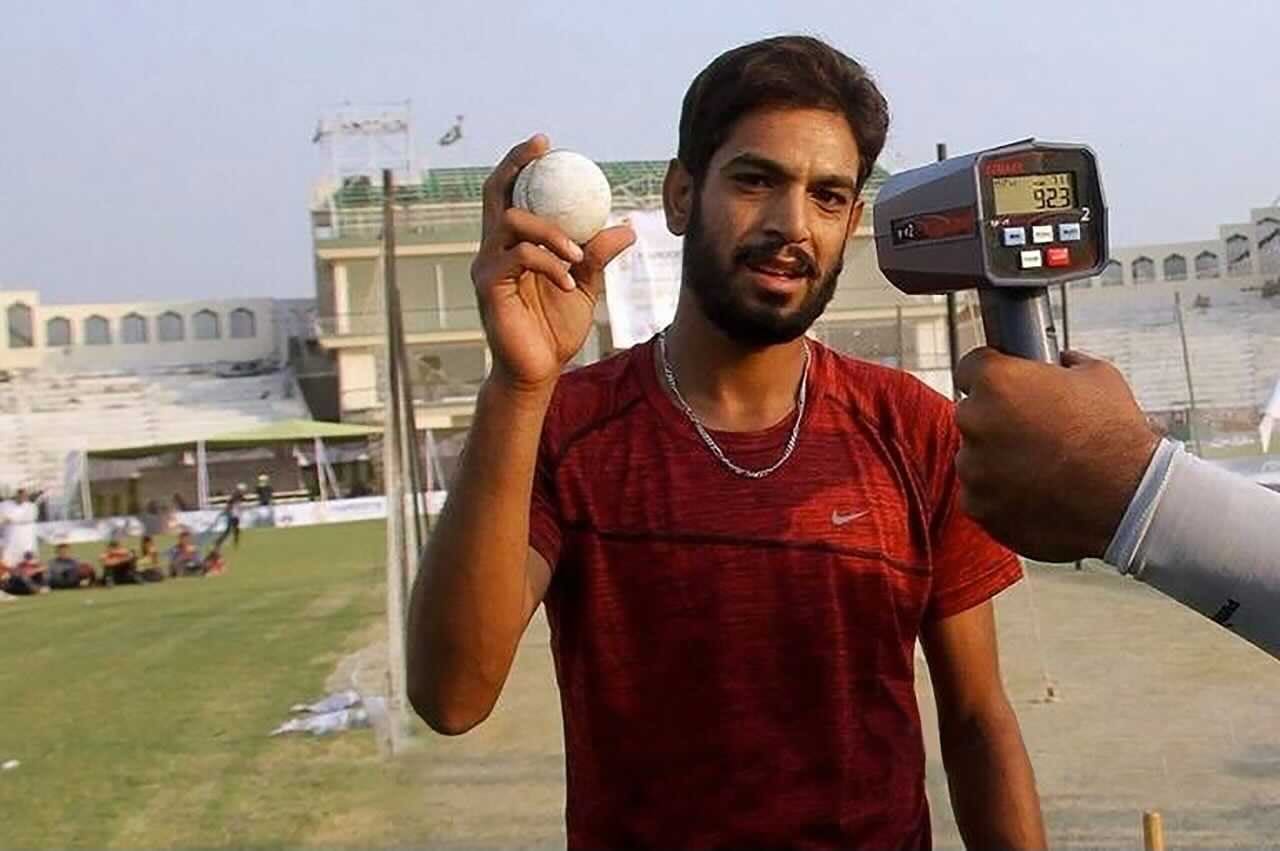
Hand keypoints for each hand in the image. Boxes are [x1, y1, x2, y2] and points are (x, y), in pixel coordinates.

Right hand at [471, 135, 634, 393]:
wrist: (538, 370)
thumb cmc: (555, 328)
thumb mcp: (585, 285)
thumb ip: (597, 256)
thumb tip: (625, 228)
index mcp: (512, 245)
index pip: (509, 194)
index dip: (520, 164)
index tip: (544, 143)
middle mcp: (493, 250)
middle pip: (494, 194)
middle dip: (515, 164)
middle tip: (543, 150)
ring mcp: (487, 267)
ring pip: (511, 222)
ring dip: (550, 231)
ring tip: (576, 254)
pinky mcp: (488, 287)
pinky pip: (518, 258)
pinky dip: (549, 263)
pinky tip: (569, 282)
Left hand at [953, 348, 1161, 561]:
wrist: (1129, 501)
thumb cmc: (1115, 436)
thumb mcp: (1098, 376)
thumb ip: (1066, 364)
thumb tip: (1062, 361)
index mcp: (997, 381)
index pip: (971, 367)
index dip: (991, 374)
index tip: (1004, 385)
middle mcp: (975, 421)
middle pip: (973, 414)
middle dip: (998, 420)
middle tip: (1035, 432)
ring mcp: (973, 467)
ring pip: (975, 456)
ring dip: (997, 459)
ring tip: (1041, 467)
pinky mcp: (977, 506)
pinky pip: (980, 494)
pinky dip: (1000, 494)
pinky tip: (1035, 493)